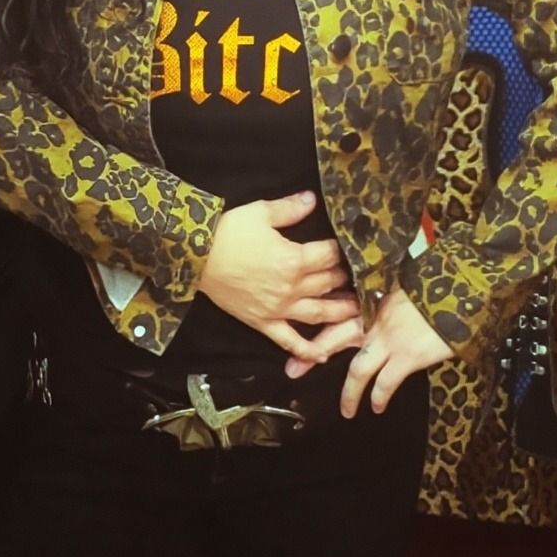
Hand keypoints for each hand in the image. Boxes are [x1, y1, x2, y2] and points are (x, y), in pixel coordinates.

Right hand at [198, 190, 357, 366]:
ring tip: (358, 311)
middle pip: (328, 284)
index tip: (352, 249)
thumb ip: (291, 208)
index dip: (342, 251)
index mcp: (294, 259)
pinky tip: (322, 356)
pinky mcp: (263, 323)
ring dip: (340, 313)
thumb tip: (313, 200)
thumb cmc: (228, 233)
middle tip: (360, 278)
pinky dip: (307, 350)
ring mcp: (278, 309)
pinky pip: (289, 341)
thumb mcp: (261, 212)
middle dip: (345, 279)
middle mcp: (291, 288)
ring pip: (318, 314)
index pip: (330, 256)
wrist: (196, 258)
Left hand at [283, 288, 455, 416]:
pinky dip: (378, 396)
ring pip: (356, 370)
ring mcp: (389, 338)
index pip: (338, 309)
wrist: (465, 290)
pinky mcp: (406, 356)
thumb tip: (387, 304)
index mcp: (375, 297)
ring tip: (347, 410)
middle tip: (293, 371)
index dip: (321, 323)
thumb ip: (392, 295)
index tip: (304, 335)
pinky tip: (376, 406)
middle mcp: (375, 317)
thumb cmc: (441, 284)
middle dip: (311, 355)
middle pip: (334, 337)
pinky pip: (384, 383)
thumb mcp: (409, 282)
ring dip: (349, 393)